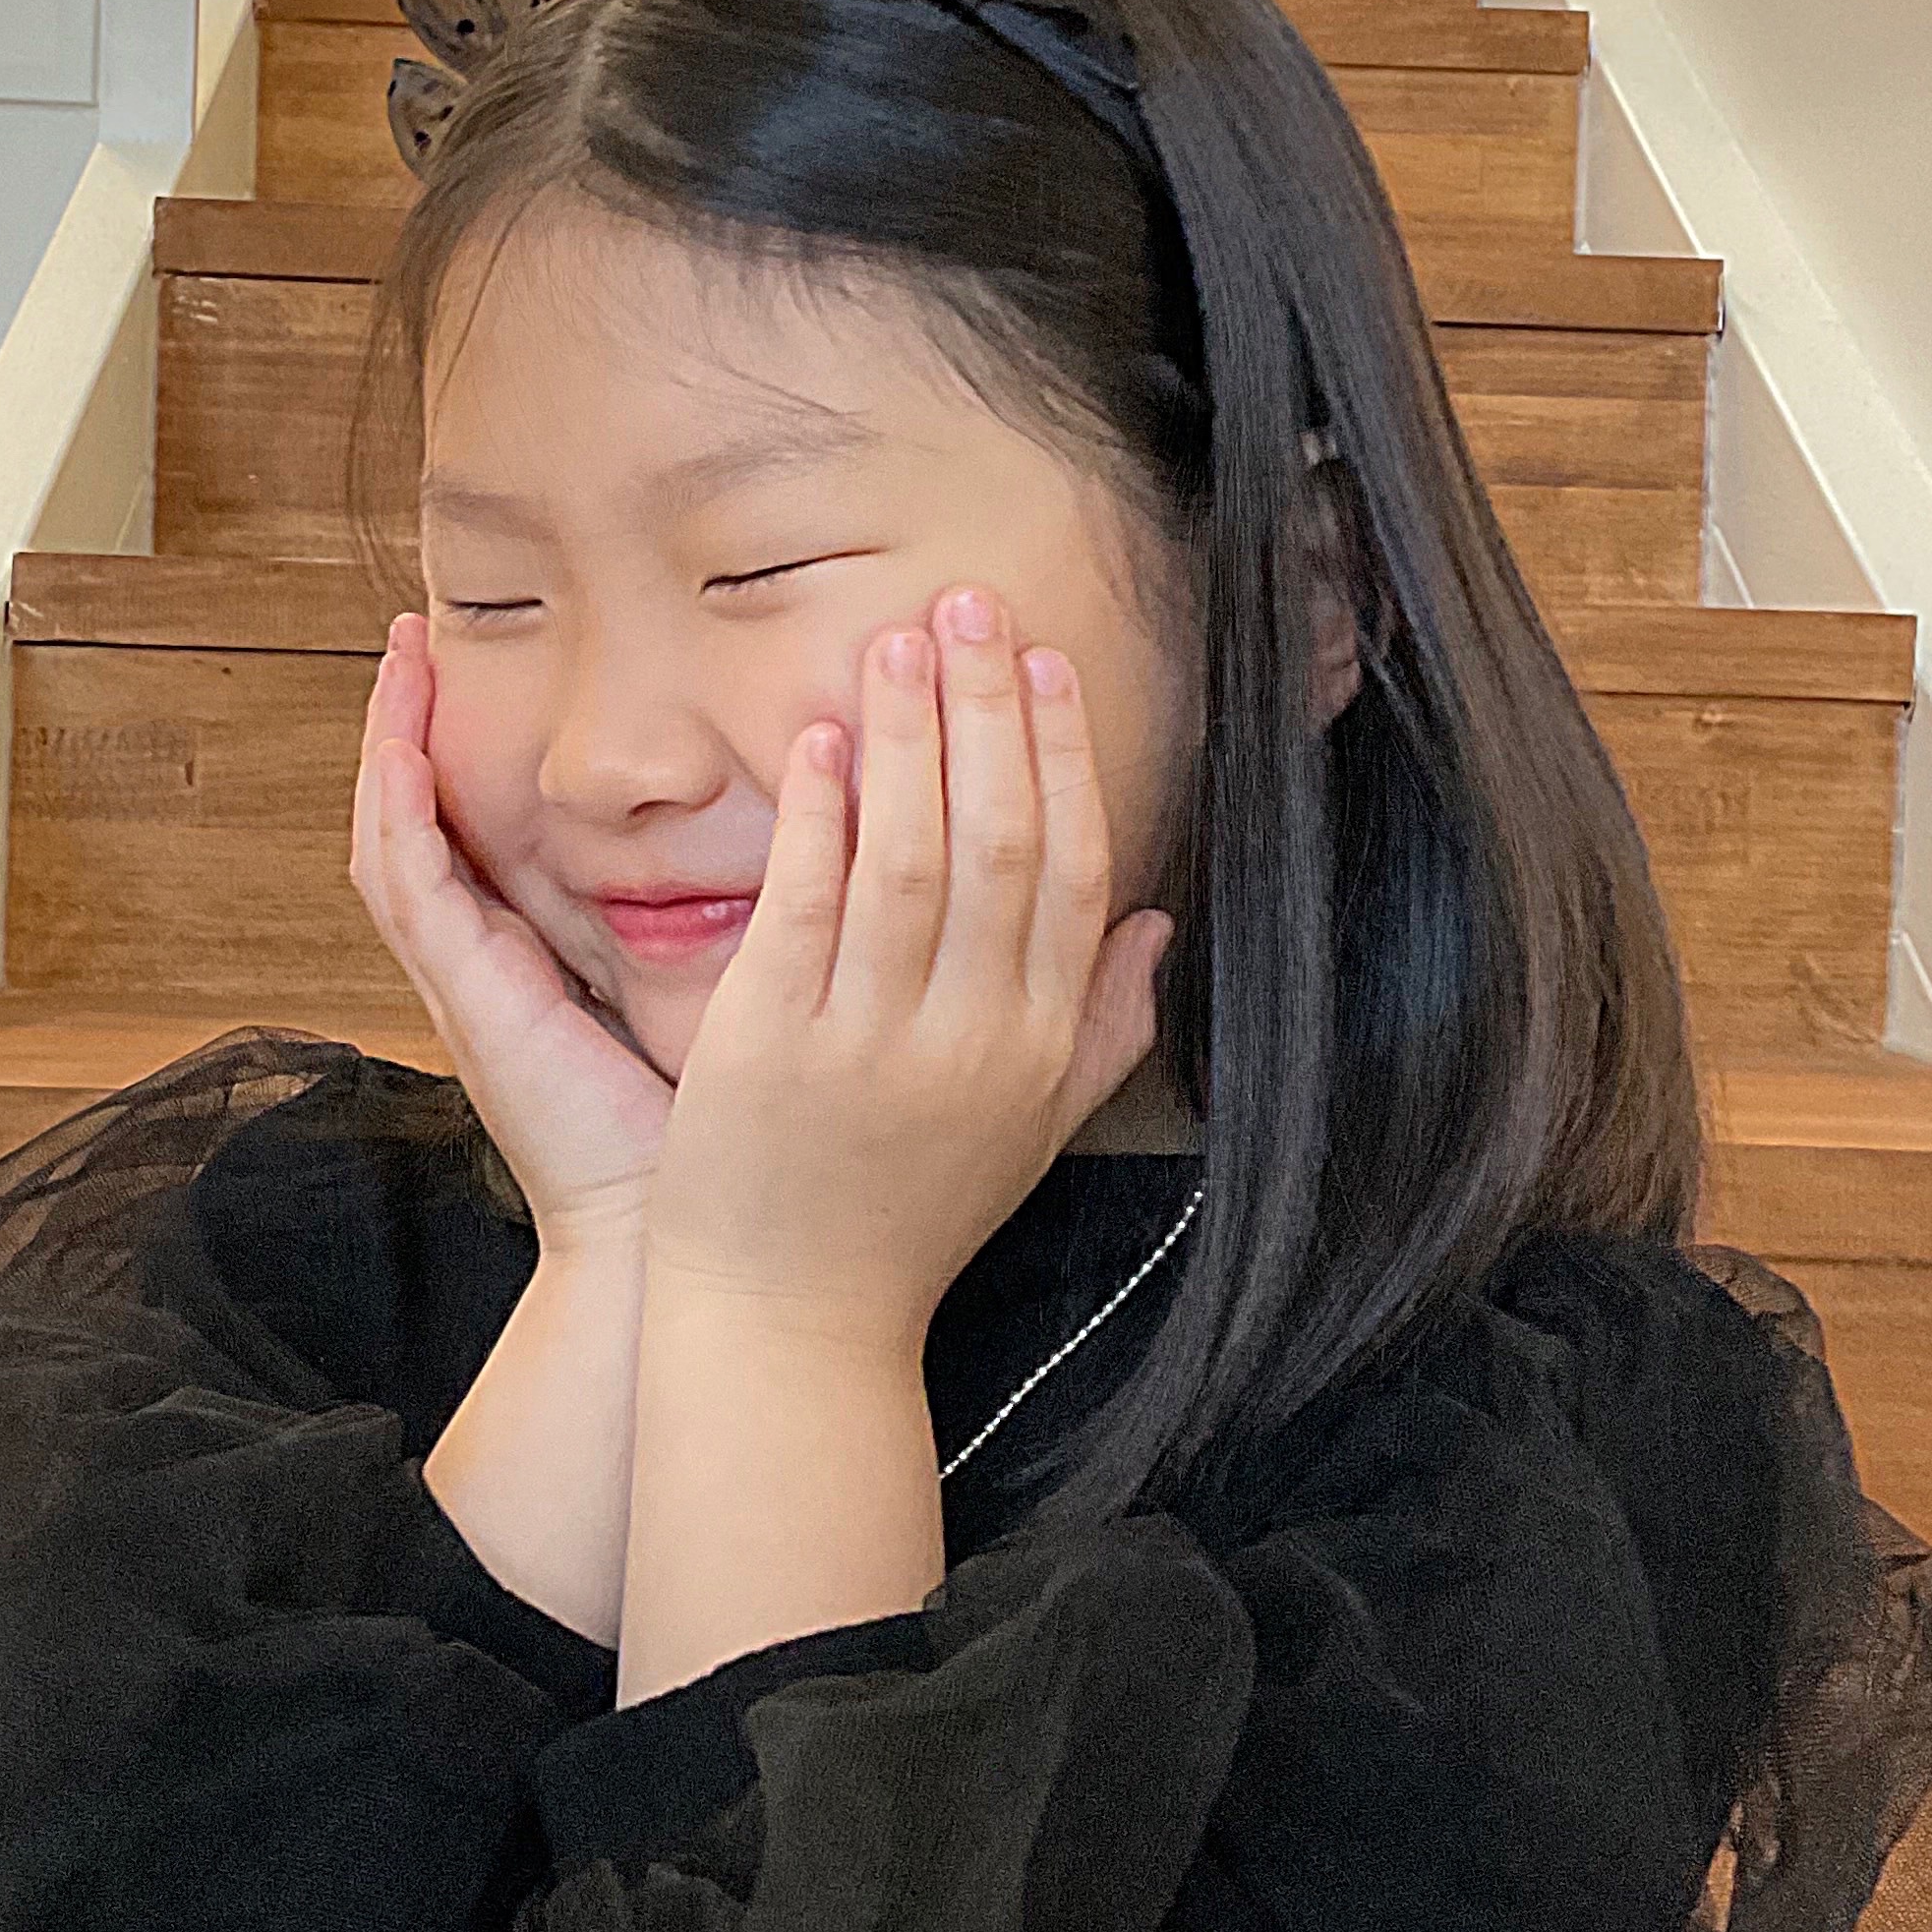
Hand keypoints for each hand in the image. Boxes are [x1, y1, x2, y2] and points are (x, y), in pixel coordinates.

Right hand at [351, 611, 671, 1265]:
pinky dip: (396, 807)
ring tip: (396, 652)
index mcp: (537, 962)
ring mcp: (466, 982)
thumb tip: (808, 829)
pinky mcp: (469, 999)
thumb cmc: (709, 1129)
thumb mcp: (714, 994)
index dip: (471, 750)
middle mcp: (487, 965)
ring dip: (389, 741)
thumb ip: (729, 919)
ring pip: (395, 839)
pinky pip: (409, 885)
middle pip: (422, 820)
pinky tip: (397, 741)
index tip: (486, 663)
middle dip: (412, 724)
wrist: (671, 1236)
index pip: (481, 832)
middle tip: (413, 630)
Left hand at [641, 584, 1174, 1362]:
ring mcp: (873, 1042)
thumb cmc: (909, 1222)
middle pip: (1002, 841)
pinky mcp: (773, 1048)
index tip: (1043, 661)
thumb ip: (1106, 1026)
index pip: (1072, 871)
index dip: (1062, 756)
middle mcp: (972, 1039)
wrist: (797, 1328)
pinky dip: (816, 816)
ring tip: (894, 638)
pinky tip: (814, 741)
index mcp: (1040, 1048)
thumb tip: (1159, 923)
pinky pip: (806, 906)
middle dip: (988, 709)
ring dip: (906, 737)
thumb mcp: (1032, 1131)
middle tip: (969, 602)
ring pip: (911, 857)